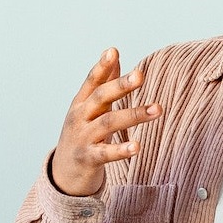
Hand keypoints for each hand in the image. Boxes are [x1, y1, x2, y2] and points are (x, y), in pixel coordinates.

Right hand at [50, 48, 162, 196]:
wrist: (64, 172)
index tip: (113, 51)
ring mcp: (83, 138)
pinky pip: (106, 154)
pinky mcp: (88, 159)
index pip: (92, 81)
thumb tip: (113, 51)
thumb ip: (103, 81)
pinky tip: (138, 146)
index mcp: (82, 103)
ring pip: (108, 124)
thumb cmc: (82, 134)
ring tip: (158, 109)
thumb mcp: (89, 107)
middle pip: (100, 98)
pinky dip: (122, 151)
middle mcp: (80, 117)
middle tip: (140, 75)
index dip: (102, 66)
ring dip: (135, 115)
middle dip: (120, 86)